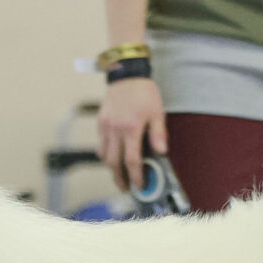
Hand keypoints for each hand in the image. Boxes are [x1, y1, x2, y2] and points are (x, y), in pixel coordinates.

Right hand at [96, 74, 167, 194]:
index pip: (132, 160)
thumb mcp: (157, 112)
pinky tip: (114, 156)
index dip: (136, 176)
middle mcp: (115, 129)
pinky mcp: (100, 122)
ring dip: (111, 168)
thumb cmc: (144, 93)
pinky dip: (106, 154)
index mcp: (131, 128)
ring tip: (119, 175)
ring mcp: (105, 126)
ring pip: (104, 155)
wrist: (126, 74)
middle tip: (126, 188)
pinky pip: (100, 144)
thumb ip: (159, 133)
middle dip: (120, 178)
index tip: (140, 185)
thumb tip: (162, 152)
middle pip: (114, 163)